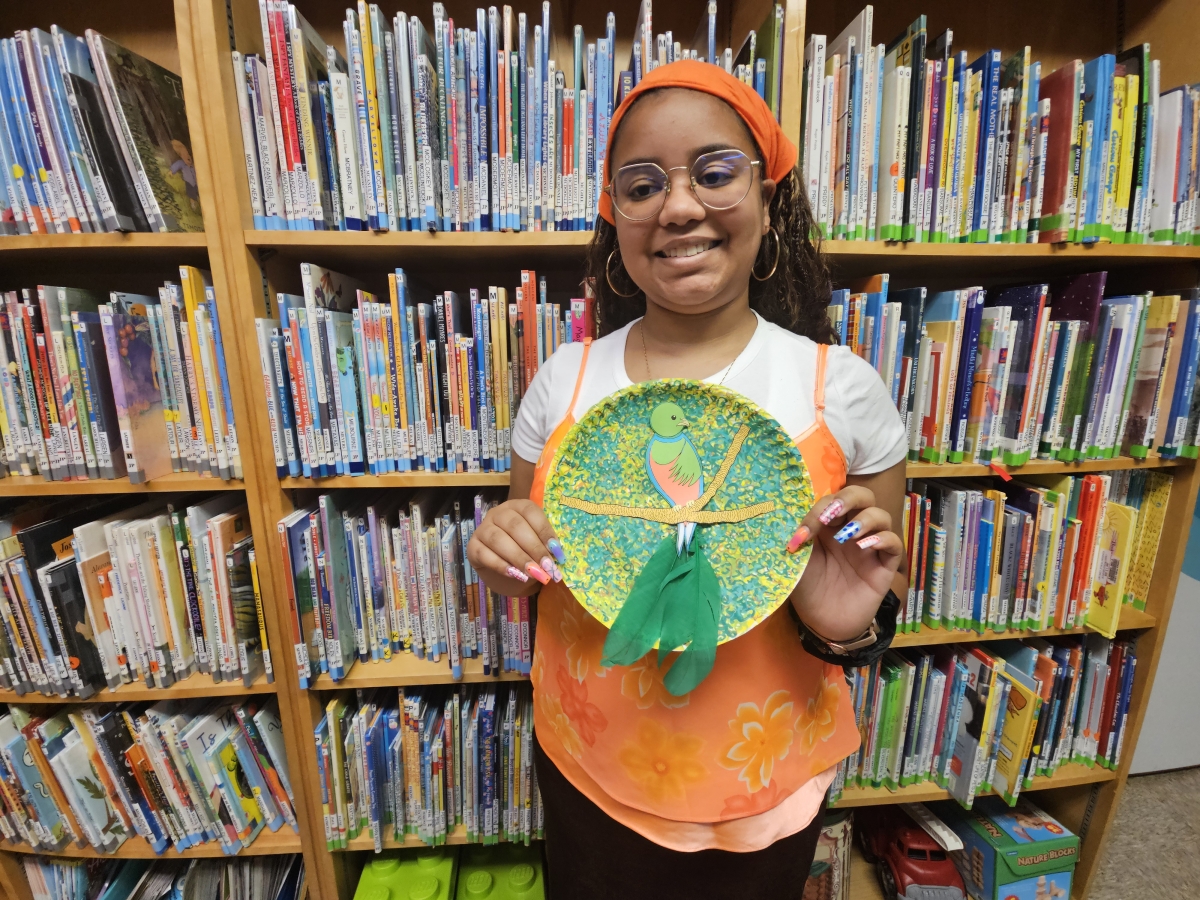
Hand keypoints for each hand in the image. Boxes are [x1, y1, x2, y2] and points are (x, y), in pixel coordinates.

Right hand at [466, 499, 565, 596]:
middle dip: (533, 547)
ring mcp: (482, 529)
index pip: (530, 511)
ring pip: (498, 539)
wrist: (506, 569)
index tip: (556, 550)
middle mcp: (498, 513)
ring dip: (518, 557)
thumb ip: (546, 547)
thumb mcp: (537, 546)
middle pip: (515, 525)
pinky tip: (515, 575)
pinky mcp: (472, 546)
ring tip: (533, 573)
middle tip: (546, 566)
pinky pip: (484, 554)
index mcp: (517, 507)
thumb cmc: (525, 552)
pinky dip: (501, 565)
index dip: (544, 530)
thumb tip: (557, 556)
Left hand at [785, 485, 903, 640]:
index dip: (820, 508)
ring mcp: (870, 546)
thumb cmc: (808, 588)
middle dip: (849, 498)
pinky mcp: (885, 565)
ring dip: (865, 519)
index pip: (833, 499)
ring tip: (848, 536)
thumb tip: (797, 513)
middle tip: (833, 513)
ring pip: (882, 515)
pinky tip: (864, 547)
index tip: (804, 531)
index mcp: (829, 524)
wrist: (822, 621)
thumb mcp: (798, 558)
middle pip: (863, 496)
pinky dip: (882, 539)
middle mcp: (851, 529)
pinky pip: (894, 543)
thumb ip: (802, 534)